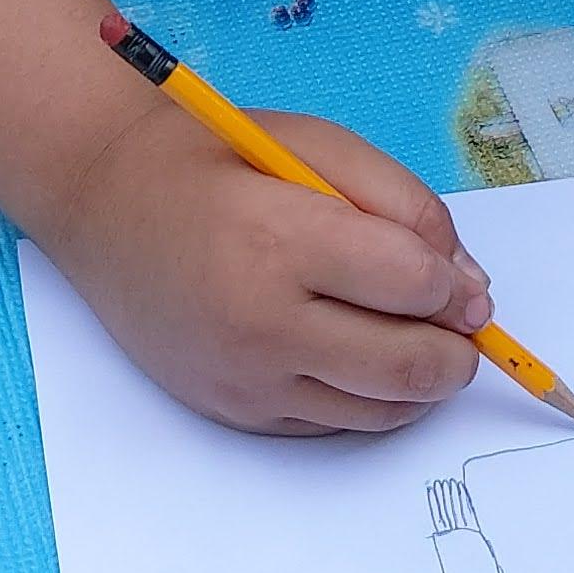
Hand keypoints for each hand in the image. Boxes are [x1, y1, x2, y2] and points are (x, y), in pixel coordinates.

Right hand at [54, 96, 490, 435]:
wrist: (102, 201)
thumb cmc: (214, 161)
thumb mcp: (316, 147)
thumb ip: (404, 204)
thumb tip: (470, 286)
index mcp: (280, 240)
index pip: (412, 286)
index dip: (455, 284)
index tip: (458, 276)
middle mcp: (259, 323)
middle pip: (407, 365)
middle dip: (460, 350)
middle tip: (466, 323)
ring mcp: (243, 377)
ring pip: (379, 409)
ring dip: (424, 382)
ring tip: (420, 338)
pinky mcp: (232, 411)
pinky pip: (333, 425)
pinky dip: (368, 398)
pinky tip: (362, 355)